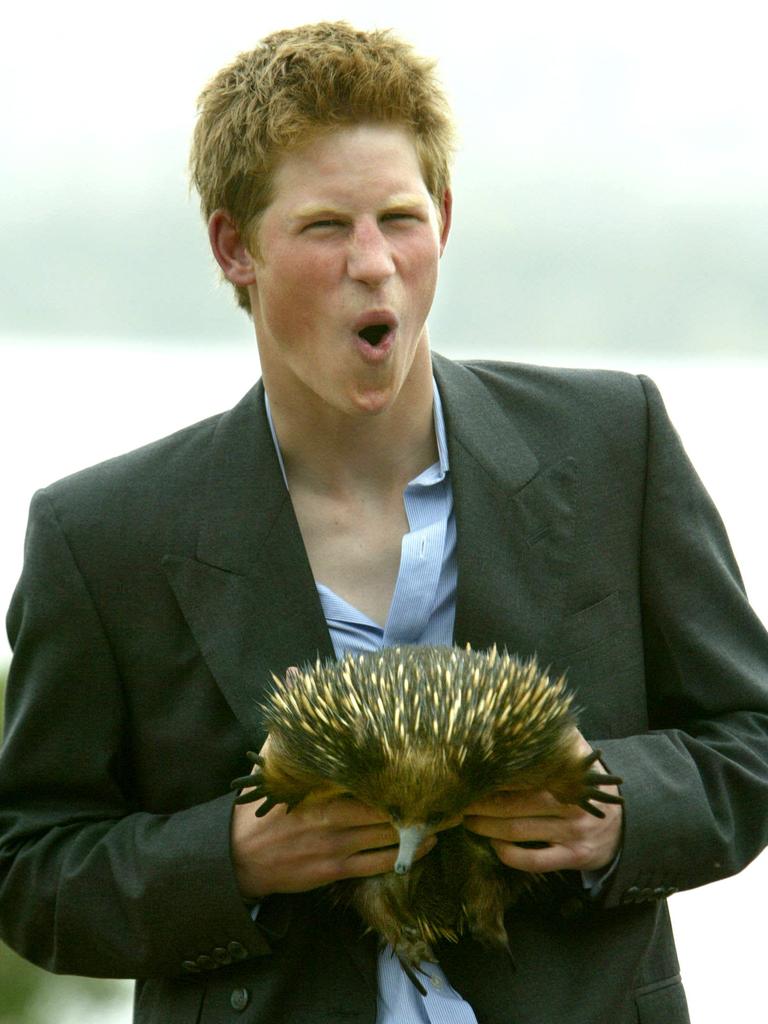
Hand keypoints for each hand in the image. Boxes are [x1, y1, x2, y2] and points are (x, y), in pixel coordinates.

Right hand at [231, 738, 435, 899]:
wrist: (239, 857)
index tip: (430, 765)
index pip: (369, 777)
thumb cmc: (261, 808)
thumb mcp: (271, 764)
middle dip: (422, 803)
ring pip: (388, 837)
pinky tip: (425, 848)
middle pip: (388, 807)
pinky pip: (377, 864)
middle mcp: (334, 816)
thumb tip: (292, 677)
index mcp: (322, 789)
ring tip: (449, 820)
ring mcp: (337, 845)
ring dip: (421, 830)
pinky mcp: (335, 869)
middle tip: (455, 796)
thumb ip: (290, 728)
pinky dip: (404, 857)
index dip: (401, 773)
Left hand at [463, 731, 622, 873]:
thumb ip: (562, 737)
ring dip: (488, 829)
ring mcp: (571, 834)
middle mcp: (570, 805)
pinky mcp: (572, 858)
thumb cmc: (590, 785)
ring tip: (468, 822)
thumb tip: (540, 709)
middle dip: (481, 805)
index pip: (523, 776)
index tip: (469, 775)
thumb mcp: (582, 757)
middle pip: (515, 805)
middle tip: (458, 801)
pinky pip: (534, 861)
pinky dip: (509, 855)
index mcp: (568, 777)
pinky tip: (495, 846)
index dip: (493, 777)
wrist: (628, 825)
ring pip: (519, 832)